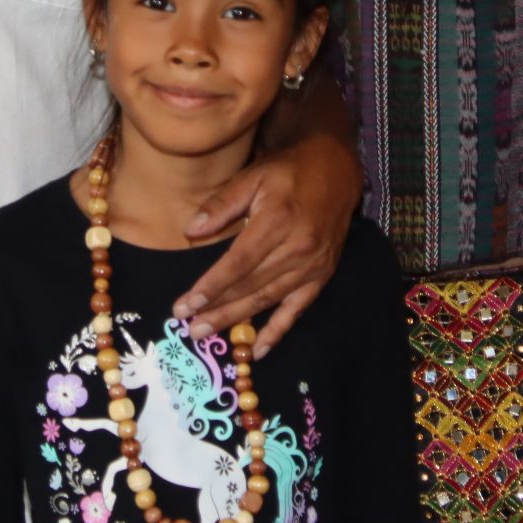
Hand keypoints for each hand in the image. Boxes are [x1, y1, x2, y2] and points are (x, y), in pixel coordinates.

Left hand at [173, 133, 358, 354]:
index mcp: (278, 221)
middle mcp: (297, 248)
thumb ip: (222, 204)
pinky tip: (259, 350)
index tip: (185, 304)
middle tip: (190, 327)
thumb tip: (191, 230)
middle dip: (217, 309)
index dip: (211, 287)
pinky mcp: (321, 276)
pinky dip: (278, 331)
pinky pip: (297, 309)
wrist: (337, 172)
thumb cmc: (289, 172)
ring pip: (269, 299)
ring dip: (237, 321)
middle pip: (251, 286)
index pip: (238, 263)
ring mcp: (312, 266)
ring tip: (208, 333)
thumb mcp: (253, 176)